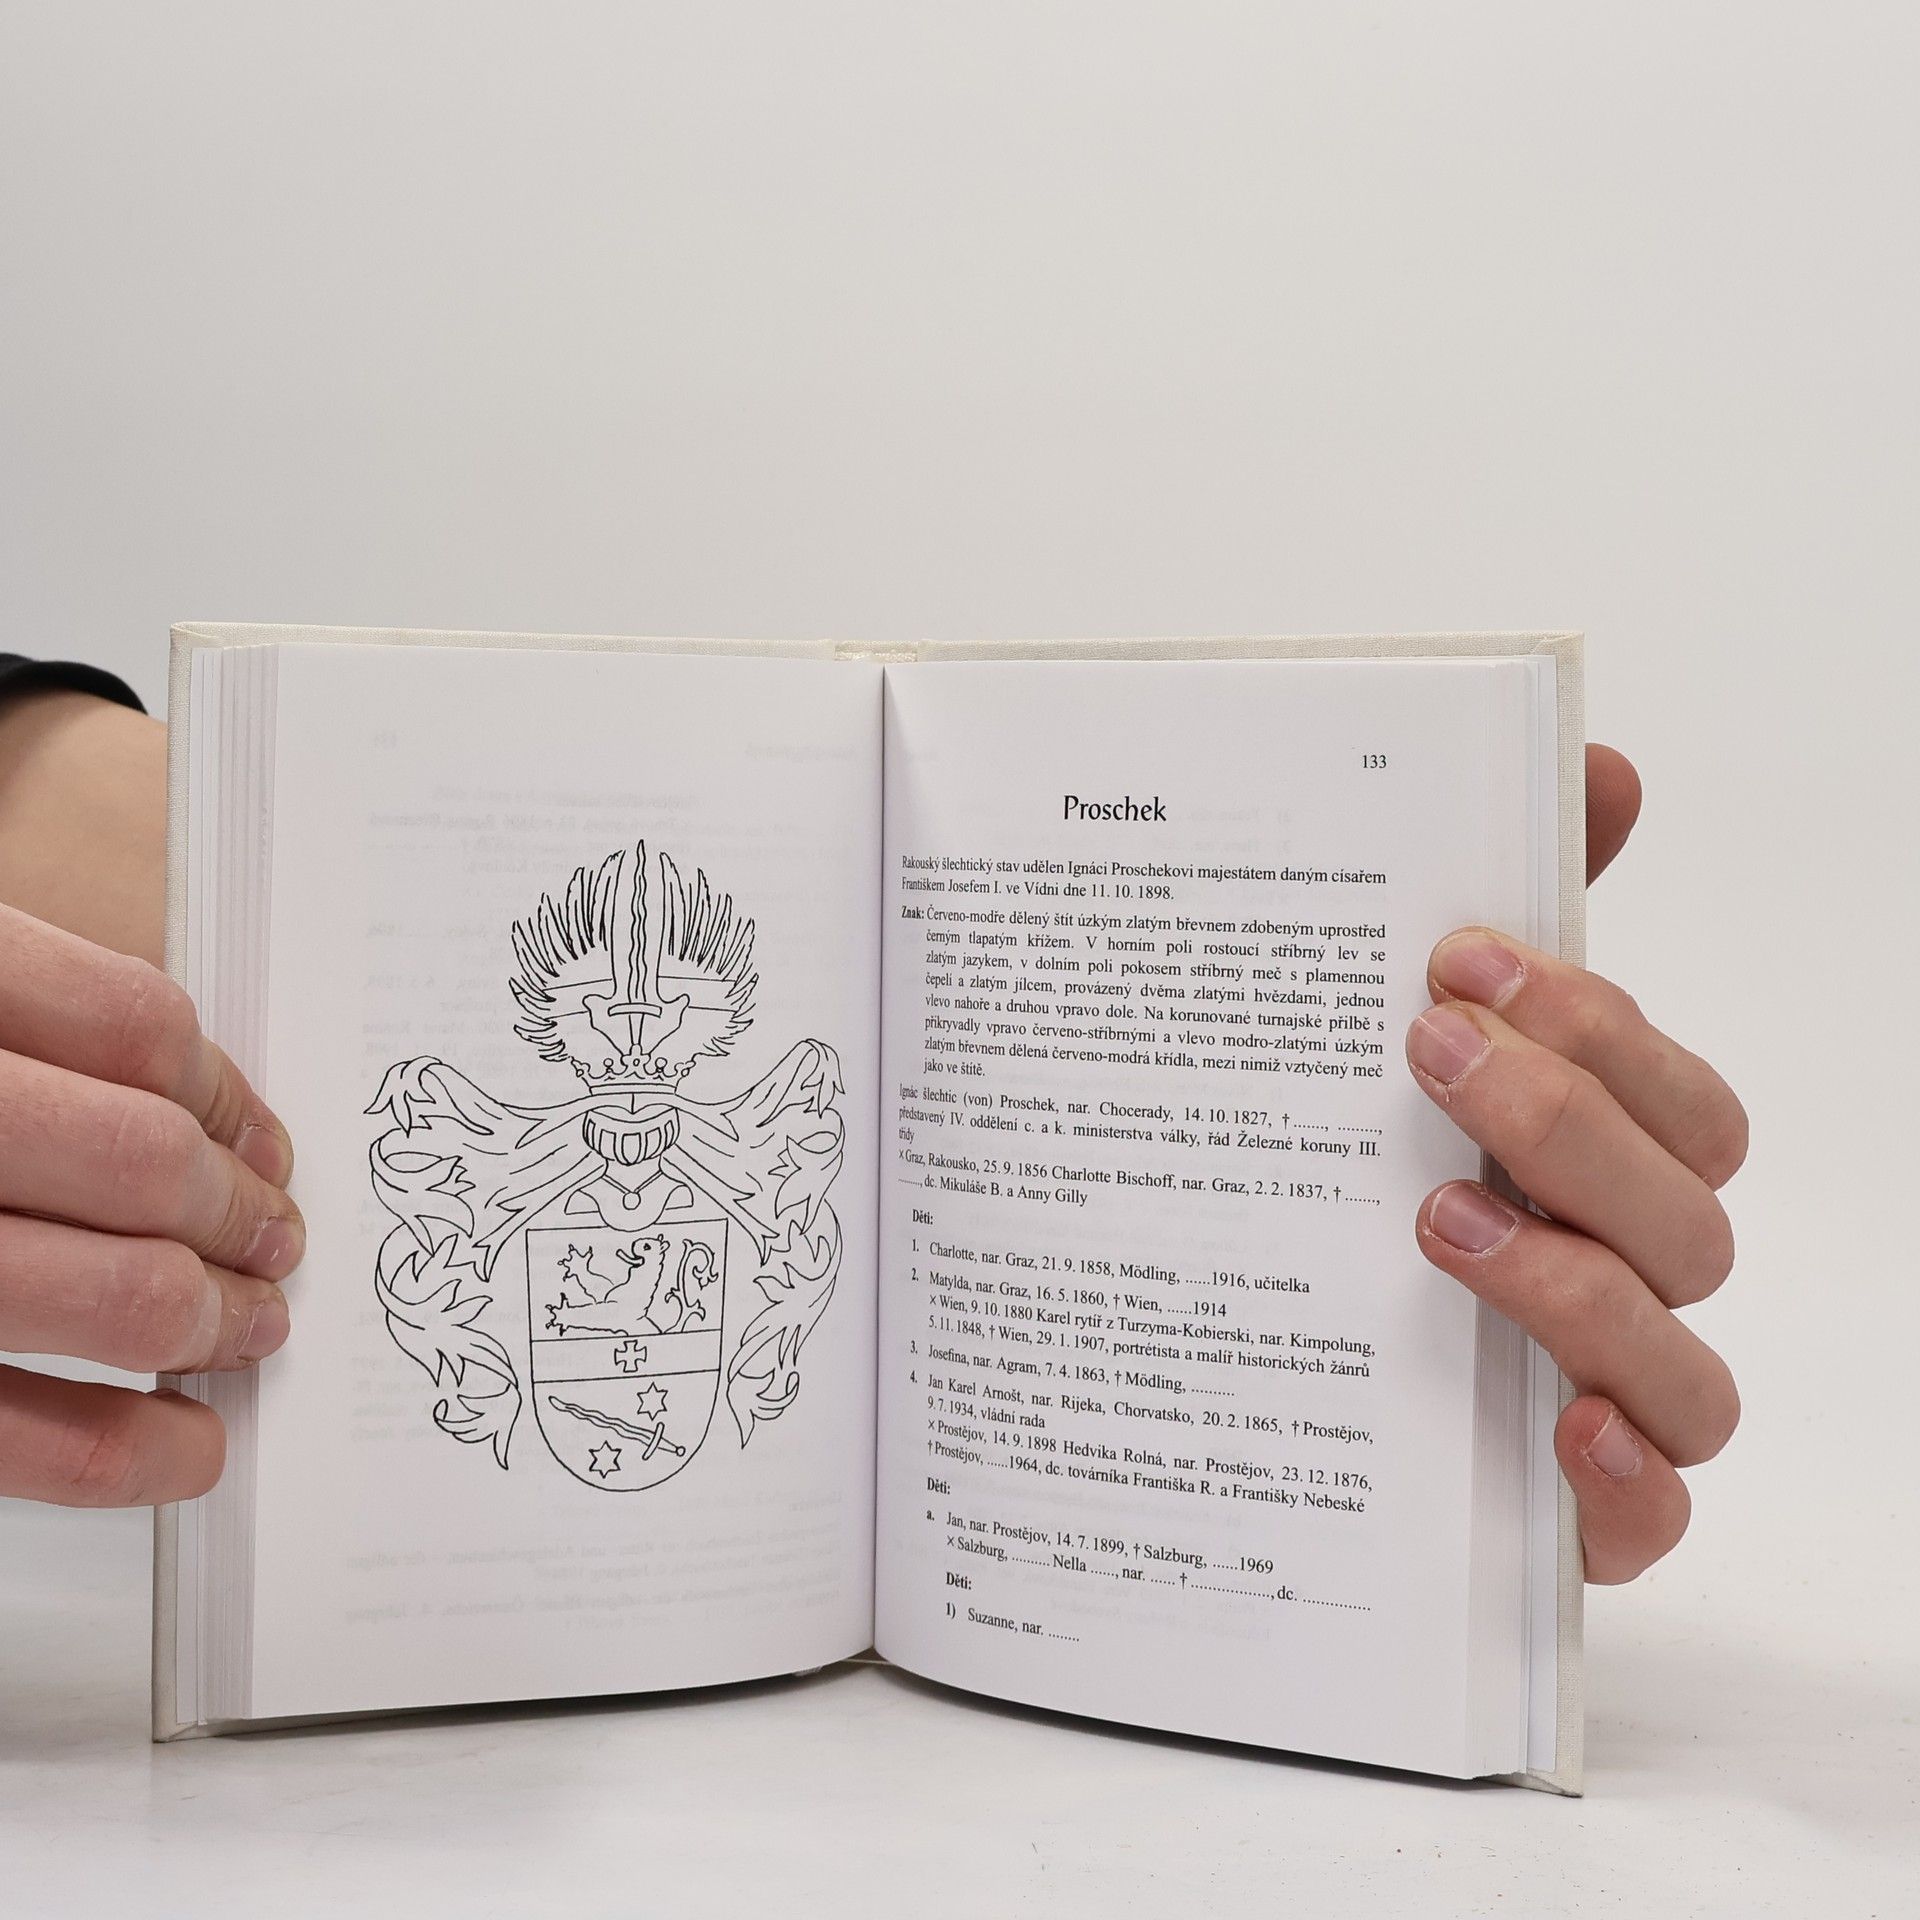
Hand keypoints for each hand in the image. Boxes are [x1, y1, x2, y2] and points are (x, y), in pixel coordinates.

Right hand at [0, 905, 302, 1504]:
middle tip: (275, 1239)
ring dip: (215, 1320)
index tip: (260, 1141)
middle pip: (146, 1164)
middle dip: (239, 1214)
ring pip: (117, 1298)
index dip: (226, 1095)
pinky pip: (19, 1438)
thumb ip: (22, 1020)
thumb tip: (191, 1105)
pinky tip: (188, 1447)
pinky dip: (130, 1455)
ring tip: (250, 1326)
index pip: (139, 1032)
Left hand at [1408, 746, 1744, 1582]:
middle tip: (1427, 1049)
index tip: (1451, 951)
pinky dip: (1628, 1479)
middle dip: (1572, 1115)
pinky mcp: (1570, 1519)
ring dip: (1579, 1279)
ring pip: (1687, 1360)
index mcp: (1591, 1165)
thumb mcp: (1378, 1056)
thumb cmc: (1342, 1196)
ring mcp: (1606, 1401)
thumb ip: (1491, 929)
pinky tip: (1558, 1423)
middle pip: (1686, 1207)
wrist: (1235, 1379)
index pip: (1670, 1089)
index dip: (1592, 1016)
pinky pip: (1655, 1519)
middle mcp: (1619, 1274)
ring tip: (1438, 1216)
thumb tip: (1595, 761)